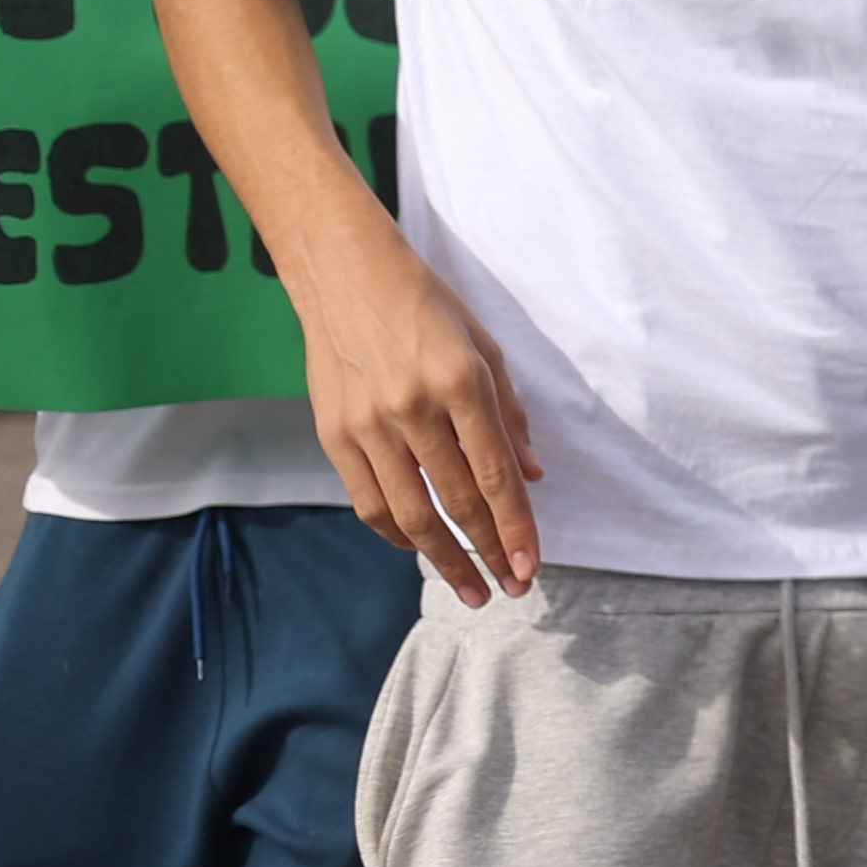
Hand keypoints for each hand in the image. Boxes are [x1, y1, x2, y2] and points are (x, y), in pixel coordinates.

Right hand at [293, 224, 540, 599]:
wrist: (347, 278)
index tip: (532, 565)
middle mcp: (414, 409)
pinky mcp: (334, 436)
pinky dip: (397, 533)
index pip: (495, 474)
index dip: (515, 526)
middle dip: (489, 552)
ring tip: (472, 587)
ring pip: (411, 514)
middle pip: (456, 502)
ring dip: (444, 559)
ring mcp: (369, 426)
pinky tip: (421, 549)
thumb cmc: (429, 308)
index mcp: (462, 383)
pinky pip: (369, 502)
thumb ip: (510, 415)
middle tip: (511, 588)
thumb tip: (533, 476)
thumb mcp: (486, 347)